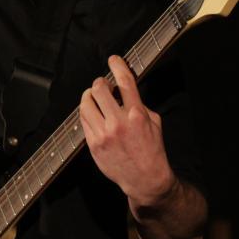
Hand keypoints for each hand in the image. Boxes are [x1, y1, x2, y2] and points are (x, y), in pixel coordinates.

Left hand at [79, 55, 177, 206]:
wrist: (144, 179)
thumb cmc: (152, 150)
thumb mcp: (154, 122)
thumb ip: (139, 104)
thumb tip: (125, 91)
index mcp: (137, 114)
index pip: (124, 81)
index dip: (117, 65)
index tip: (113, 59)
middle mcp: (118, 122)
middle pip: (99, 88)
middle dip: (100, 82)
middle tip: (103, 84)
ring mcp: (104, 134)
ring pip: (86, 103)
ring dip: (89, 96)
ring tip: (95, 97)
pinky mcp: (93, 144)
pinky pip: (83, 120)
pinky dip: (87, 112)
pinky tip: (93, 114)